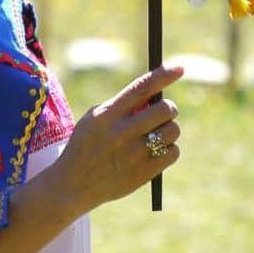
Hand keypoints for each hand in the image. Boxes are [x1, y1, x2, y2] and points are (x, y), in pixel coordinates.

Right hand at [53, 65, 182, 212]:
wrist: (73, 184)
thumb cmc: (86, 145)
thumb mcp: (95, 119)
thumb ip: (121, 106)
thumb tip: (156, 97)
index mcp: (107, 115)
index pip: (141, 88)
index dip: (163, 76)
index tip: (179, 68)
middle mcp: (121, 132)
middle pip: (165, 109)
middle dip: (168, 108)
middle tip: (162, 113)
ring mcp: (134, 154)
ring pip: (173, 130)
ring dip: (169, 129)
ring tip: (155, 134)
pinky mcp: (143, 173)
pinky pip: (173, 152)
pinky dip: (168, 149)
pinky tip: (154, 151)